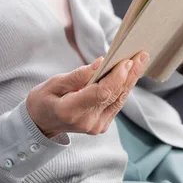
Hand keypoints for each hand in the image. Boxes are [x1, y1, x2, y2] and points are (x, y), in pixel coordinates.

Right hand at [25, 51, 149, 137]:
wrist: (41, 124)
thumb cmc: (44, 100)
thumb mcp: (54, 83)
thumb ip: (78, 75)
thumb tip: (101, 63)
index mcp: (71, 111)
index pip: (101, 93)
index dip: (116, 77)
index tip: (127, 61)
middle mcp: (87, 121)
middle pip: (114, 95)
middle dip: (129, 74)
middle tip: (141, 55)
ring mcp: (96, 126)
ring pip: (119, 100)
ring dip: (130, 80)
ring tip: (140, 60)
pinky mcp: (102, 126)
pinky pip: (116, 104)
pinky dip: (123, 88)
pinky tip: (131, 74)